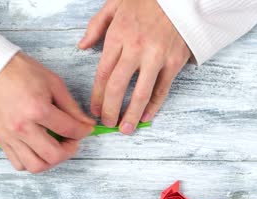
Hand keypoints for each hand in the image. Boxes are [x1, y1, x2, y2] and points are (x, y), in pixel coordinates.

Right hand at [0, 52, 94, 172]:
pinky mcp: (1, 140)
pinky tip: (37, 148)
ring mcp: (10, 136)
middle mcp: (23, 127)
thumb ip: (71, 107)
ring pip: (36, 166)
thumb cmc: (19, 71)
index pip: (69, 130)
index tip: (85, 128)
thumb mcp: (52, 83)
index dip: (83, 131)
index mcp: (37, 109)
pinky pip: (18, 164)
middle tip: (72, 140)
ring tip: (55, 147)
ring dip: (50, 161)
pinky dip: (31, 162)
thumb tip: (86, 124)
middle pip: (54, 156)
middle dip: (69, 150)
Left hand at [78, 0, 190, 133]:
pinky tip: (146, 117)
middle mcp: (136, 48)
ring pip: (141, 94)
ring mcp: (157, 57)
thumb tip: (82, 46)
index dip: (97, 96)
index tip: (95, 110)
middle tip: (107, 123)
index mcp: (119, 36)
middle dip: (110, 110)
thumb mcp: (115, 4)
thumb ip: (96, 25)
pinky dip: (154, 106)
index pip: (103, 74)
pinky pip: (162, 90)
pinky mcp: (174, 62)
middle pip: (118, 87)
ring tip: (125, 129)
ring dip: (131, 115)